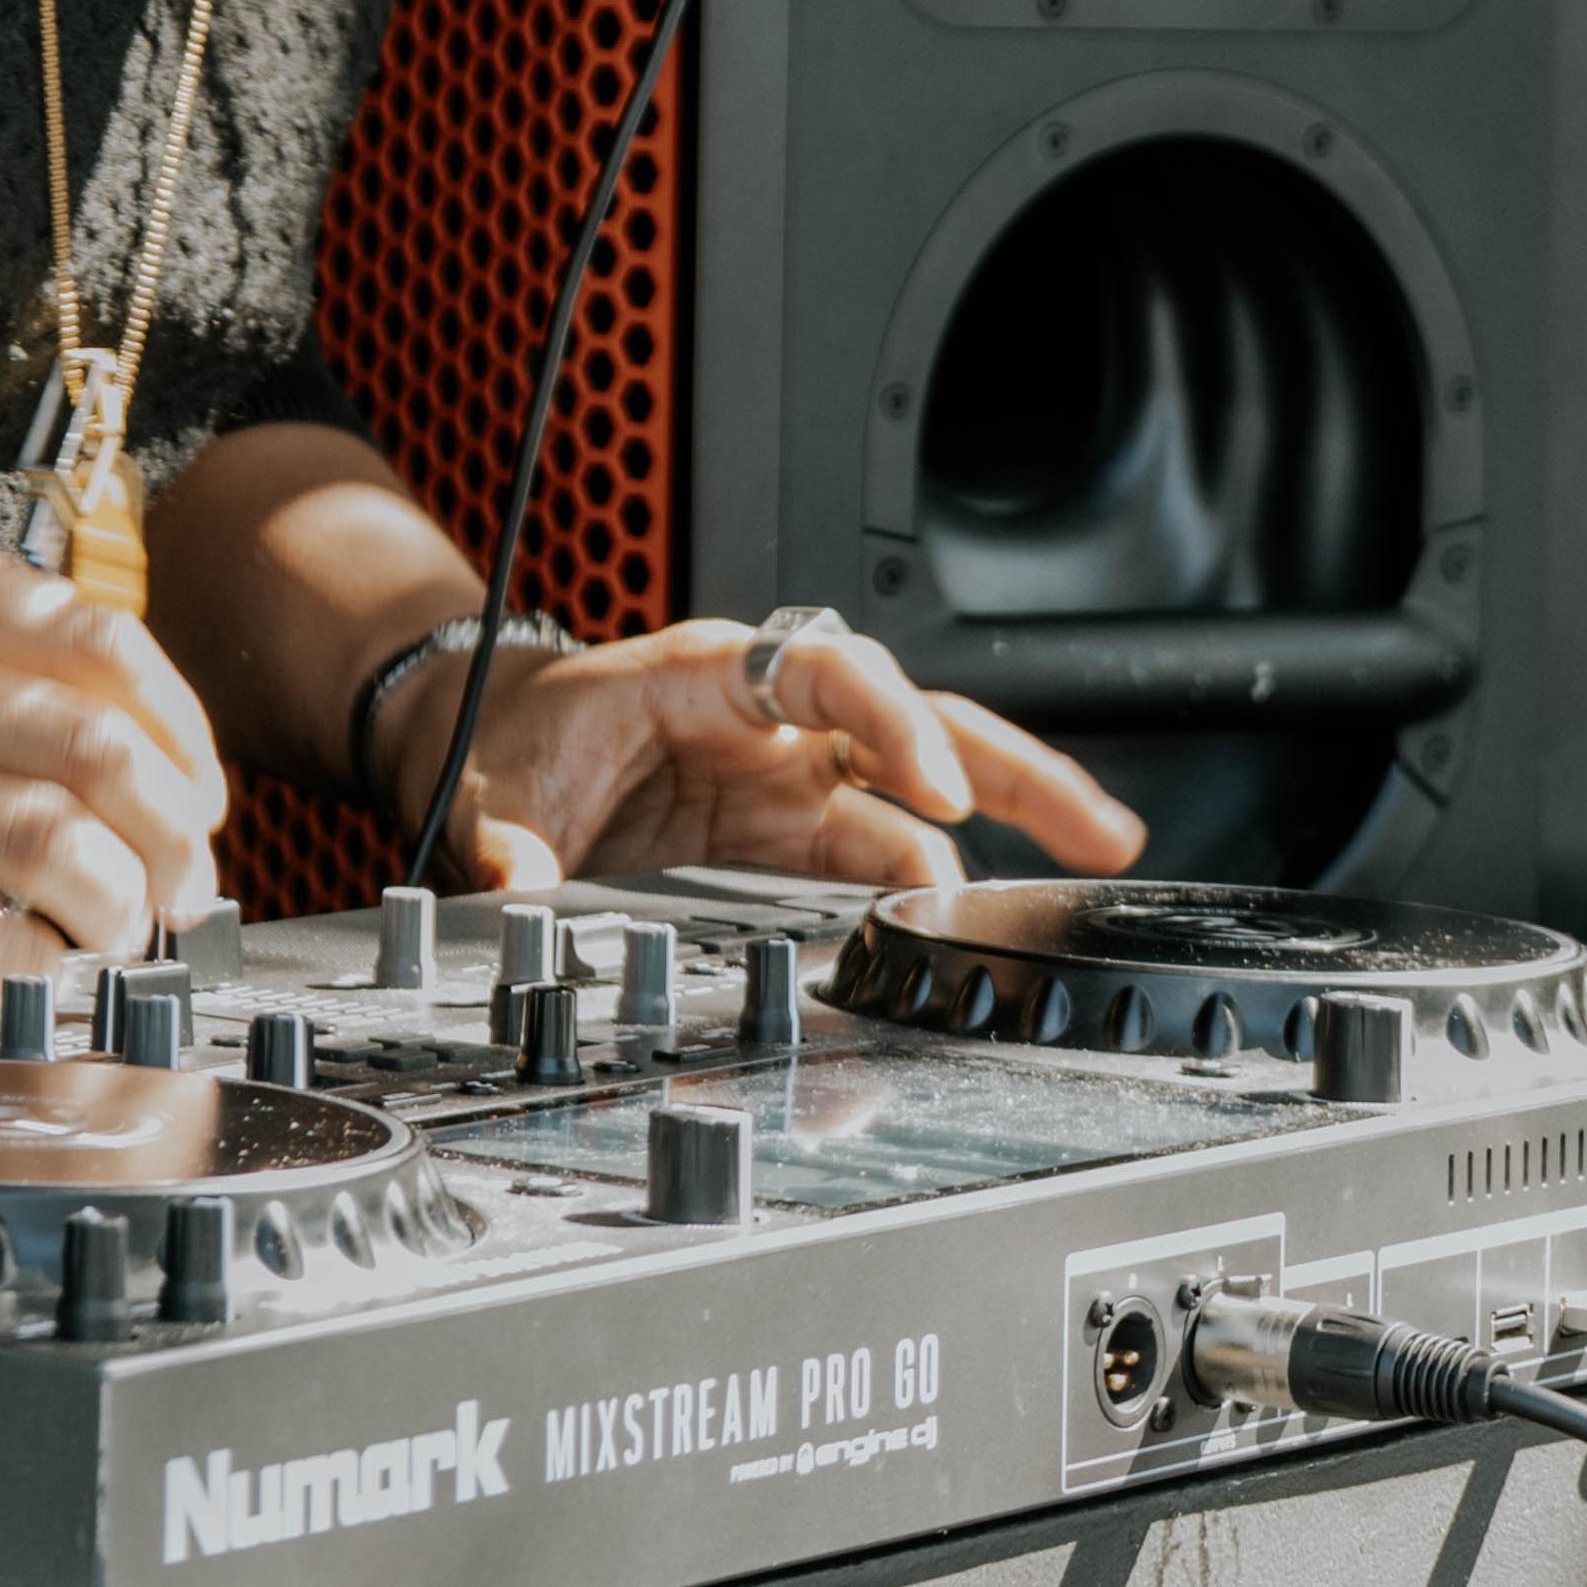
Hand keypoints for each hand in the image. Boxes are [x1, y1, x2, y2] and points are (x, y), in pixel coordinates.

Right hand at [0, 529, 227, 990]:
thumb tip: (60, 703)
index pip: (101, 643)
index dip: (177, 724)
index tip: (196, 781)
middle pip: (103, 745)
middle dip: (178, 827)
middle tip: (188, 879)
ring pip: (55, 841)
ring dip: (122, 904)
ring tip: (126, 937)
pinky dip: (31, 964)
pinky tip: (37, 975)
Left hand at [390, 613, 1143, 894]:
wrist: (489, 747)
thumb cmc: (506, 738)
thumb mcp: (490, 791)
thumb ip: (509, 844)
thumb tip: (518, 890)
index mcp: (708, 675)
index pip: (823, 669)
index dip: (886, 718)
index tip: (934, 786)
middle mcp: (769, 718)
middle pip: (913, 720)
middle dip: (1009, 768)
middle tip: (1096, 827)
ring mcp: (789, 777)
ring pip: (917, 789)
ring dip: (999, 825)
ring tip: (1090, 862)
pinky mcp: (788, 834)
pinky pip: (881, 847)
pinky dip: (937, 881)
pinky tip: (991, 917)